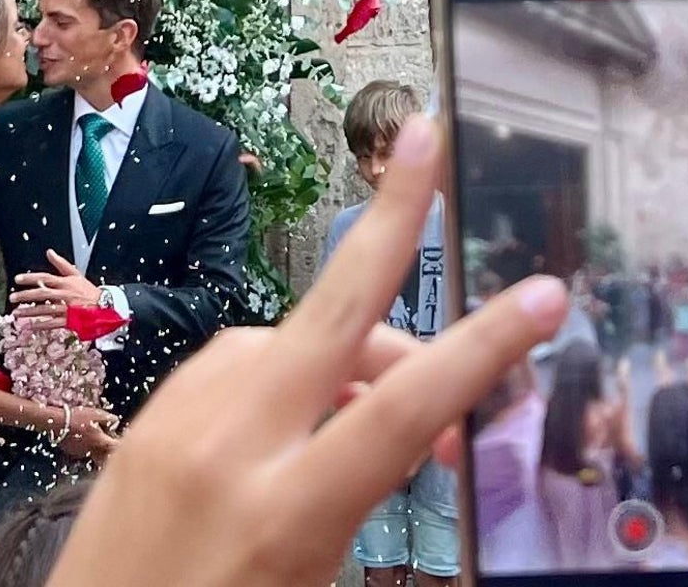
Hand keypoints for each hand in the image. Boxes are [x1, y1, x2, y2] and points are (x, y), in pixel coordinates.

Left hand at [11, 249, 101, 321]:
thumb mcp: (76, 274)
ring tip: (16, 313)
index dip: (31, 278)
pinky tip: (29, 326)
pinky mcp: (69, 320)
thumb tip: (49, 252)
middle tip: (12, 297)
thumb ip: (61, 263)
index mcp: (65, 282)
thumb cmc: (88, 290)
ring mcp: (66, 308)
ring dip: (29, 312)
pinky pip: (52, 323)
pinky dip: (40, 325)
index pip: (45, 278)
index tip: (17, 279)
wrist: (104, 305)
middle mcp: (65, 294)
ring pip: (45, 310)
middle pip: (42, 294)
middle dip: (26, 296)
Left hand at [46, 116, 569, 586]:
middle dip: (387, 221)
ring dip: (342, 347)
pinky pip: (230, 360)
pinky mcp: (147, 422)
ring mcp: (175, 427)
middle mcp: (224, 451)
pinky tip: (297, 400)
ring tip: (374, 400)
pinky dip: (281, 364)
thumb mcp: (315, 578)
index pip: (400, 411)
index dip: (479, 349)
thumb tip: (397, 420)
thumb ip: (359, 487)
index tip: (540, 299)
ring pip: (284, 336)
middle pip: (329, 314)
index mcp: (282, 513)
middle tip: (421, 145)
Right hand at [58, 406, 119, 462]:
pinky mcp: (74, 453)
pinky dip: (88, 449)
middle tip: (112, 446)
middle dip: (110, 452)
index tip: (123, 442)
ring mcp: (83, 453)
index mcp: (100, 441)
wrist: (57, 422)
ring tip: (98, 442)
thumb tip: (116, 420)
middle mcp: (93, 450)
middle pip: (106, 455)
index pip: (115, 446)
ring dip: (98, 451)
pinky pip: (85, 453)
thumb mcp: (96, 413)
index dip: (120, 445)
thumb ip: (109, 418)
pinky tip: (85, 441)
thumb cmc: (78, 417)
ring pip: (95, 455)